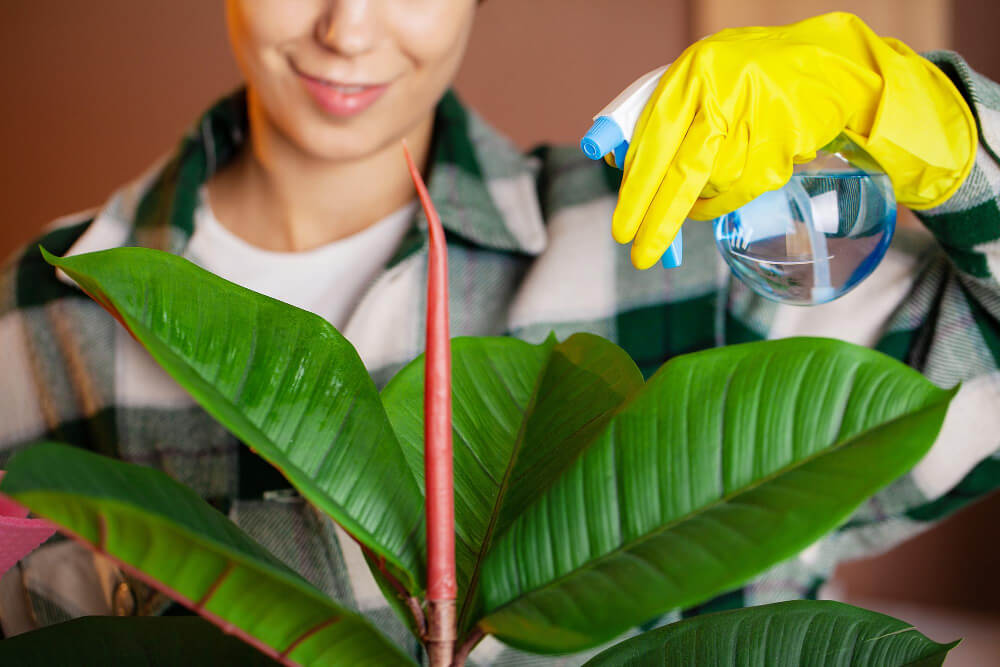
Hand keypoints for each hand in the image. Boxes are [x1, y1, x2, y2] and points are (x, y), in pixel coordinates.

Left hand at [615, 11, 976, 268]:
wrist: (825, 64)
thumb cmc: (743, 77)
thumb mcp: (694, 82)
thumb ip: (654, 120)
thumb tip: (616, 165)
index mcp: (692, 73)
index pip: (653, 142)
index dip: (635, 191)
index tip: (622, 231)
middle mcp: (725, 93)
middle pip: (684, 173)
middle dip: (660, 222)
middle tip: (642, 257)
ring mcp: (761, 118)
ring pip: (717, 187)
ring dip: (702, 201)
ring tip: (705, 182)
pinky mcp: (788, 142)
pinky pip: (747, 189)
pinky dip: (731, 197)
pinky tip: (734, 178)